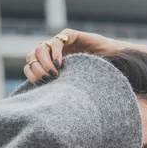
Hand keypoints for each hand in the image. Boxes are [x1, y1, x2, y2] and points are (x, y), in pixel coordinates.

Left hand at [23, 28, 146, 84]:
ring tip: (54, 73)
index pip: (30, 65)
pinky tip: (60, 63)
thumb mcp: (75, 88)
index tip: (41, 84)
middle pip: (32, 55)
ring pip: (40, 47)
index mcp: (49, 64)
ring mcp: (61, 43)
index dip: (31, 74)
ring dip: (44, 61)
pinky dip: (55, 51)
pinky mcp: (71, 35)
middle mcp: (53, 53)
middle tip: (47, 79)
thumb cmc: (97, 81)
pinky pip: (57, 40)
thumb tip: (45, 112)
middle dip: (37, 68)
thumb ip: (62, 92)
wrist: (116, 64)